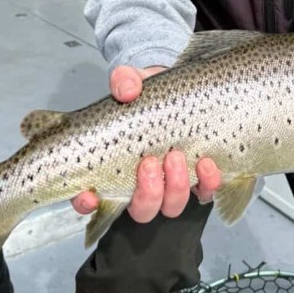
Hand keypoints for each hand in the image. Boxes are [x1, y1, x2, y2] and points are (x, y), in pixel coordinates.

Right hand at [71, 64, 221, 220]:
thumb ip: (125, 82)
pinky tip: (206, 163)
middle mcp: (140, 185)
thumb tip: (127, 91)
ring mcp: (170, 186)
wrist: (183, 91)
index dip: (86, 204)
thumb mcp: (133, 82)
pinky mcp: (199, 179)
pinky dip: (207, 183)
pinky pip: (204, 193)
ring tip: (176, 156)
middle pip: (140, 210)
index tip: (90, 195)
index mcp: (113, 167)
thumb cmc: (149, 94)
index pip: (90, 199)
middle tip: (151, 162)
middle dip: (147, 193)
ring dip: (174, 188)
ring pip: (171, 207)